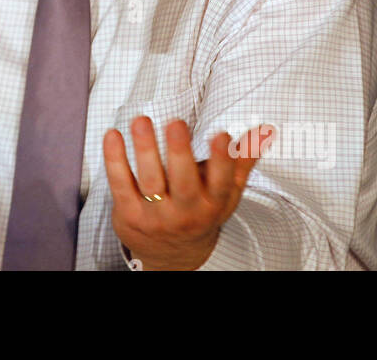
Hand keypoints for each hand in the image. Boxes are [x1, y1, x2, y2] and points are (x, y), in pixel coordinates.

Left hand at [103, 116, 272, 269]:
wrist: (169, 255)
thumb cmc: (198, 215)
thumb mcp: (225, 194)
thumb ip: (240, 162)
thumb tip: (262, 133)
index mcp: (212, 204)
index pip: (221, 183)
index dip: (223, 160)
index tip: (222, 136)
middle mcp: (186, 211)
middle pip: (184, 182)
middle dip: (180, 152)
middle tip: (176, 124)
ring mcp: (156, 214)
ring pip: (150, 179)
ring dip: (145, 149)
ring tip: (142, 122)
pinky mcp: (129, 213)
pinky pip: (121, 183)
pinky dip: (115, 160)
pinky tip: (114, 136)